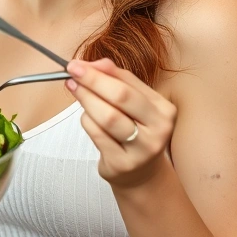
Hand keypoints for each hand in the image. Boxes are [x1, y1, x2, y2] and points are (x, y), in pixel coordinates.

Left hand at [65, 58, 176, 188]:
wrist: (141, 173)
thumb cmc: (135, 131)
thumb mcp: (134, 103)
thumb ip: (119, 79)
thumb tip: (96, 63)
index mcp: (164, 109)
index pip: (128, 83)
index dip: (99, 72)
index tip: (77, 64)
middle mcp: (158, 129)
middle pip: (121, 97)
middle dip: (92, 81)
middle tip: (72, 72)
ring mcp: (142, 149)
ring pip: (107, 117)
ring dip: (86, 100)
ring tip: (75, 89)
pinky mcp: (123, 164)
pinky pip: (97, 135)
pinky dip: (87, 121)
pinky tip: (86, 116)